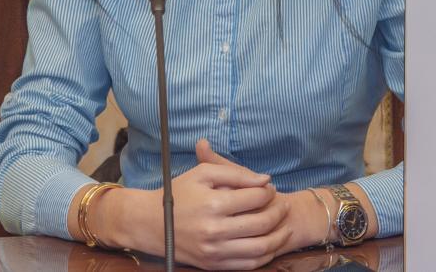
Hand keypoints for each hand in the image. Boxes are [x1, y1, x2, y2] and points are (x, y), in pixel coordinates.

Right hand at [88, 139, 293, 268]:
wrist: (150, 223)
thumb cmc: (179, 194)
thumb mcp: (203, 174)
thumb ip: (235, 172)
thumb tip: (265, 179)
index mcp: (213, 204)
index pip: (254, 198)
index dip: (268, 191)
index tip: (270, 187)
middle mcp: (215, 231)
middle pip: (261, 224)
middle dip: (278, 212)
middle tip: (283, 204)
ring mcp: (214, 251)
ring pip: (260, 248)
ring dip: (278, 237)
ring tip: (284, 226)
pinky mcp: (213, 265)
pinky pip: (248, 264)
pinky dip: (264, 255)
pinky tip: (269, 243)